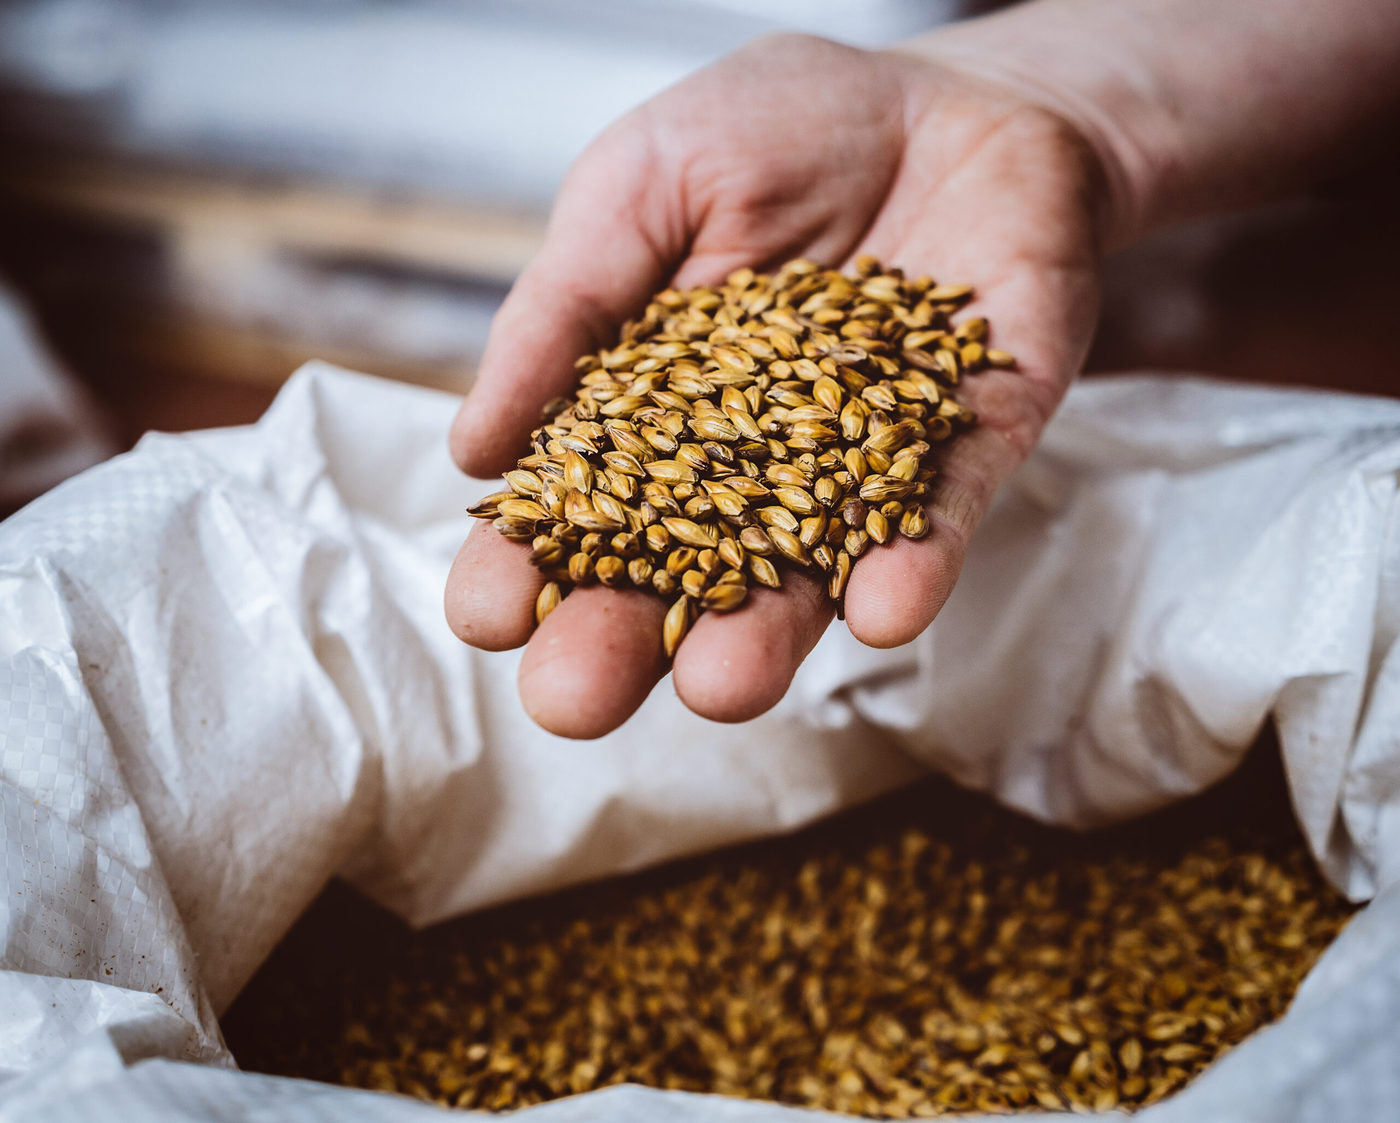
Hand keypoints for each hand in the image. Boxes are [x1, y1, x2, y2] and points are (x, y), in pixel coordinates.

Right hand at [445, 33, 1104, 737]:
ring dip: (764, 635)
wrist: (948, 92)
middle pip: (679, 568)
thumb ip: (565, 305)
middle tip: (571, 697)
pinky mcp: (967, 442)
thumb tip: (472, 445)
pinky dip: (913, 562)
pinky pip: (941, 514)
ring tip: (715, 687)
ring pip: (804, 569)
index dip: (531, 559)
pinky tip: (880, 611)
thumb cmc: (780, 127)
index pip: (580, 502)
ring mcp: (858, 462)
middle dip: (625, 636)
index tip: (485, 613)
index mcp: (653, 409)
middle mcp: (749, 462)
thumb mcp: (641, 184)